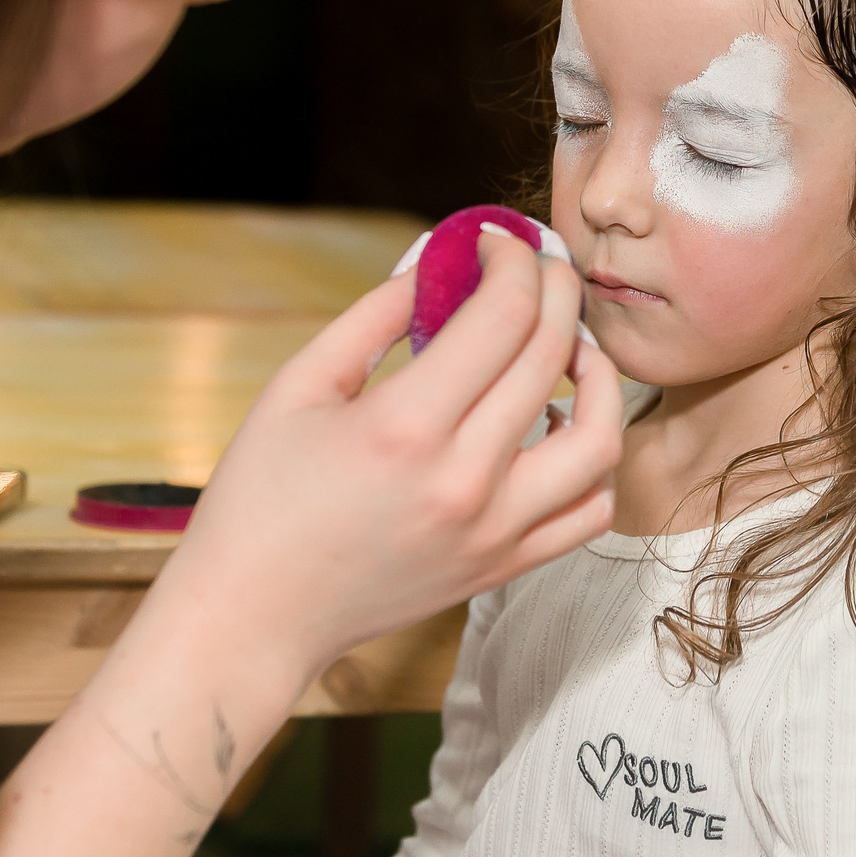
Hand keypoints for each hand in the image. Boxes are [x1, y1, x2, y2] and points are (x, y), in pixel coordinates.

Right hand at [0, 228, 620, 856]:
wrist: (255, 616)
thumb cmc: (261, 497)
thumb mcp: (298, 386)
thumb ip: (374, 314)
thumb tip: (437, 260)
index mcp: (406, 425)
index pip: (502, 313)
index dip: (511, 258)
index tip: (496, 240)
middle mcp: (465, 479)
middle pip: (551, 354)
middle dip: (554, 287)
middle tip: (537, 267)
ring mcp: (495, 530)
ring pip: (600, 438)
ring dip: (599, 376)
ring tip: (569, 346)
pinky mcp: (505, 567)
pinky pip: (590, 511)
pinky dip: (593, 460)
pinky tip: (558, 426)